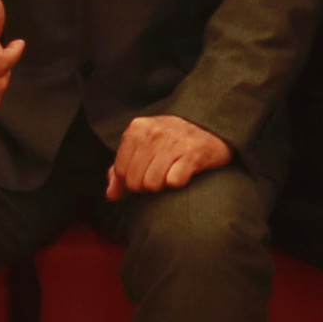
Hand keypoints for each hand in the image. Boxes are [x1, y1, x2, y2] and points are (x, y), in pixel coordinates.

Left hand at [110, 112, 233, 196]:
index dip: (130, 180)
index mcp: (137, 128)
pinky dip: (178, 182)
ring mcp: (173, 142)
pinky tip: (183, 171)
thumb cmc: (172, 140)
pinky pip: (174, 182)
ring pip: (152, 184)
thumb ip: (122, 168)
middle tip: (159, 174)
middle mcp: (153, 133)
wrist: (211, 126)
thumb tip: (111, 195)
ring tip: (170, 172)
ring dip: (162, 185)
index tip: (145, 172)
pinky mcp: (193, 154)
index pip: (121, 171)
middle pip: (135, 181)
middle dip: (145, 185)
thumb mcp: (143, 145)